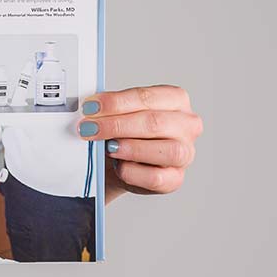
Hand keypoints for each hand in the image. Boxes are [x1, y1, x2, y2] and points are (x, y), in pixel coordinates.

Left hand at [79, 85, 202, 197]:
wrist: (117, 162)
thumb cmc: (122, 133)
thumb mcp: (117, 113)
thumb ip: (108, 108)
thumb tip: (89, 109)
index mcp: (175, 100)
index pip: (147, 97)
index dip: (115, 102)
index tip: (90, 107)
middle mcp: (186, 125)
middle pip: (155, 122)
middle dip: (116, 125)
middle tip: (89, 128)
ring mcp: (185, 153)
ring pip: (167, 150)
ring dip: (130, 148)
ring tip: (107, 148)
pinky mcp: (174, 179)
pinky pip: (156, 177)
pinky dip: (132, 172)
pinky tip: (117, 166)